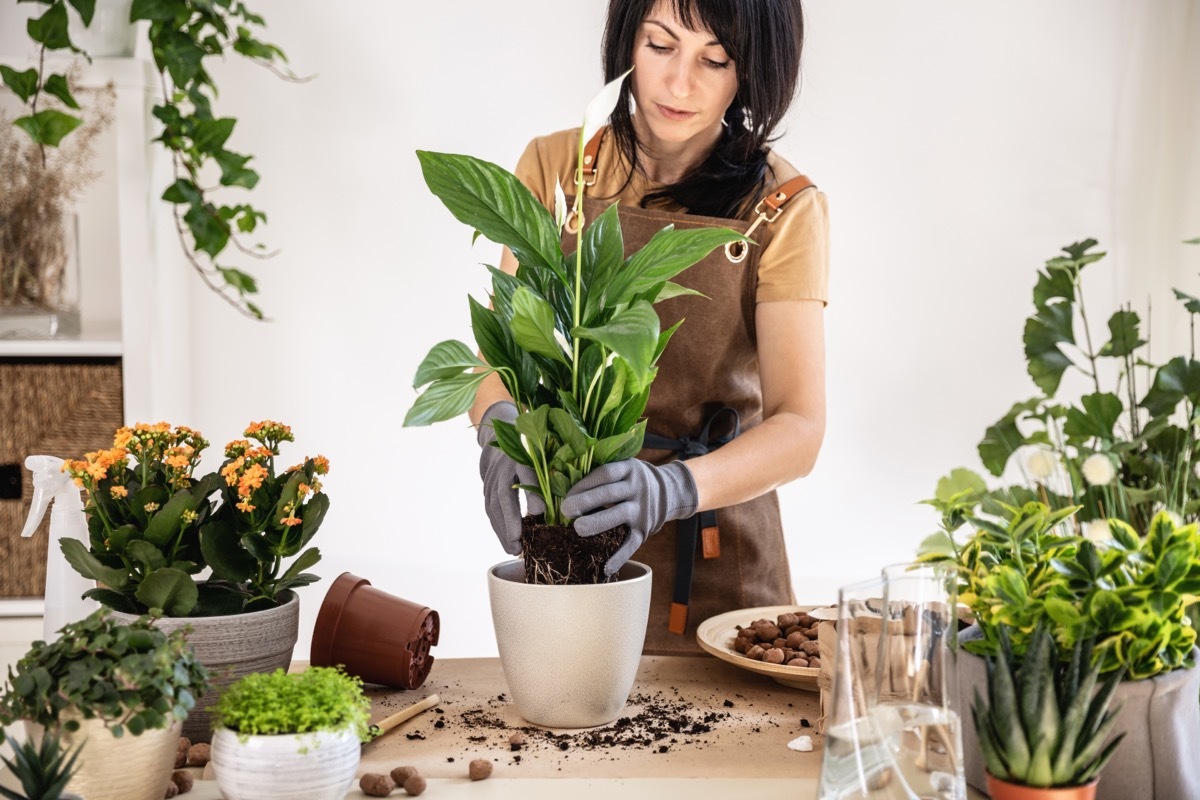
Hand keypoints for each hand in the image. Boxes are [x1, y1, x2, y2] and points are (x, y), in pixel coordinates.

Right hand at [478, 402, 543, 554]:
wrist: (499, 432)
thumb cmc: (531, 445)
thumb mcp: (543, 452)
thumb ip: (550, 472)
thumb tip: (552, 504)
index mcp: (521, 453)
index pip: (525, 472)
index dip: (531, 492)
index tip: (539, 513)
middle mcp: (503, 464)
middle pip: (503, 495)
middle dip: (510, 521)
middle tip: (519, 543)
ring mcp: (491, 476)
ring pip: (493, 506)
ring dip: (501, 529)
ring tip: (512, 549)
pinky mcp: (486, 485)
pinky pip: (490, 509)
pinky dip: (498, 526)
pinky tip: (507, 540)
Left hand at [560, 459, 697, 575]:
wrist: (669, 491)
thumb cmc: (632, 480)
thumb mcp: (624, 468)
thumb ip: (603, 475)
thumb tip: (565, 487)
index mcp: (629, 469)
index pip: (605, 474)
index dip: (585, 483)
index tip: (566, 494)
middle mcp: (638, 488)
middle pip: (609, 493)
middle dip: (585, 502)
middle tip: (565, 510)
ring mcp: (642, 510)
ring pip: (619, 515)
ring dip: (598, 523)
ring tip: (577, 529)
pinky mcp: (645, 530)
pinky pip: (632, 544)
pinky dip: (619, 557)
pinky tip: (605, 567)